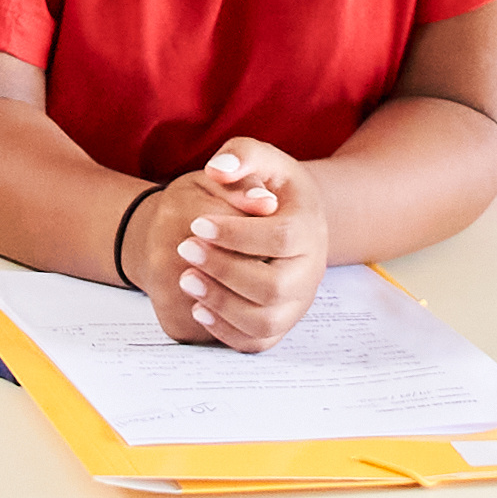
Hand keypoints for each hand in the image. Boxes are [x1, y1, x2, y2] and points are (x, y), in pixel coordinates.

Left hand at [154, 137, 329, 349]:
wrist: (290, 222)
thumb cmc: (271, 189)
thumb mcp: (263, 161)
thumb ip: (242, 156)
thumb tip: (218, 170)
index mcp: (311, 228)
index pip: (281, 238)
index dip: (236, 234)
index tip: (197, 224)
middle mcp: (312, 271)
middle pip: (274, 286)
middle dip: (224, 270)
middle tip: (184, 250)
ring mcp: (297, 302)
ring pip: (265, 320)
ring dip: (222, 304)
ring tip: (187, 280)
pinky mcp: (280, 324)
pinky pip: (256, 341)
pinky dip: (226, 331)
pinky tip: (199, 307)